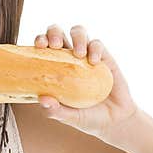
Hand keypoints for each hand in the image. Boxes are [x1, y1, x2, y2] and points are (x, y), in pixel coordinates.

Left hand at [34, 24, 139, 141]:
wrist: (114, 120)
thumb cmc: (86, 117)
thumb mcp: (69, 117)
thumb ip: (56, 110)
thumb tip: (42, 98)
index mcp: (53, 68)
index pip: (42, 47)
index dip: (39, 40)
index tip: (39, 47)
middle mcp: (67, 58)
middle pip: (57, 32)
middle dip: (53, 33)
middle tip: (54, 45)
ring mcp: (86, 55)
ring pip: (78, 31)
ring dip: (77, 38)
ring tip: (78, 55)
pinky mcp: (104, 57)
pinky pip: (97, 44)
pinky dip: (95, 49)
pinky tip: (94, 62)